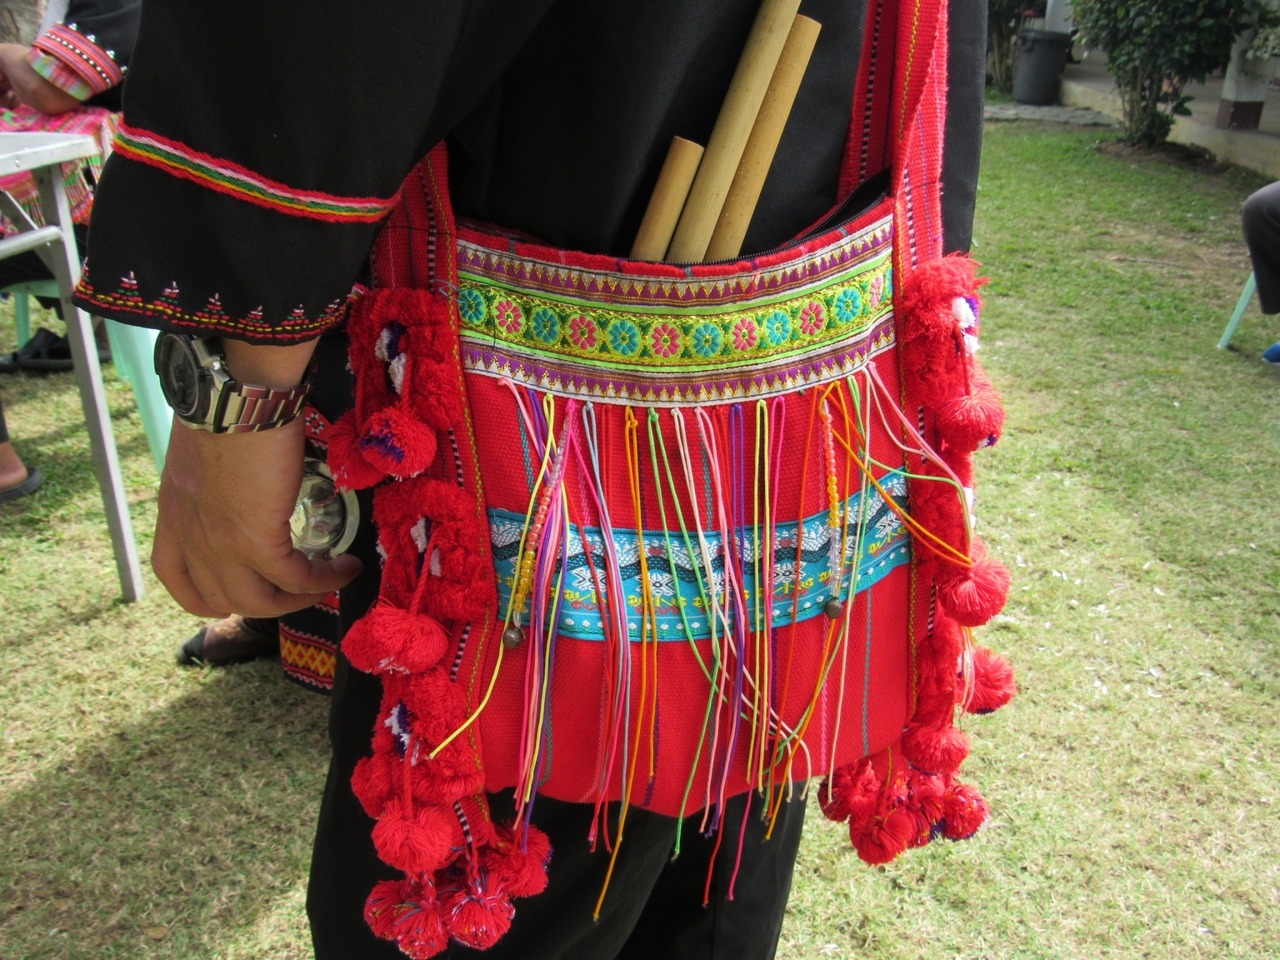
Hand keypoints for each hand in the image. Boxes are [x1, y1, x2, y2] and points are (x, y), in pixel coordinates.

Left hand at [151, 416, 361, 617]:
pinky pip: (295, 578)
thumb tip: (246, 479)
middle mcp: (190, 539)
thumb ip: (216, 480)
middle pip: (223, 600)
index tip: (243, 588)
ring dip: (300, 599)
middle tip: (301, 587)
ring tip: (329, 582)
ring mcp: (219, 545)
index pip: (178, 578)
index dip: (211, 595)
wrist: (236, 396)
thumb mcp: (205, 453)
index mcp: (173, 516)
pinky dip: (324, 580)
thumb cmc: (225, 408)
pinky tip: (345, 568)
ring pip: (259, 602)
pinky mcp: (255, 542)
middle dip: (267, 601)